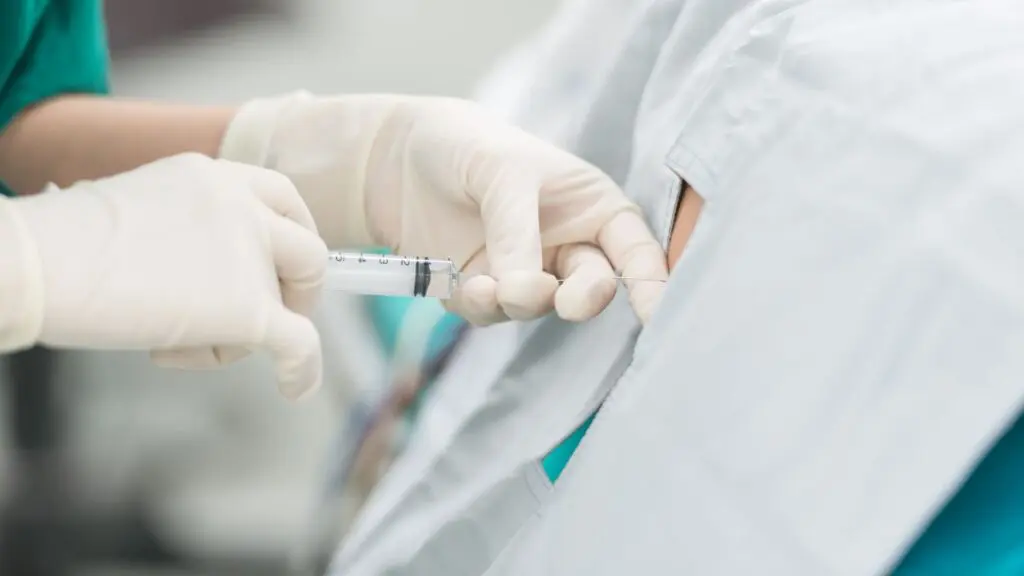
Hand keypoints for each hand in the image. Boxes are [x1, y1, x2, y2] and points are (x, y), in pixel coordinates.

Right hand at [8, 153, 327, 399]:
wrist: (38, 265)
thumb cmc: (63, 249)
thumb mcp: (142, 214)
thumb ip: (191, 233)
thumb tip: (211, 279)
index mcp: (213, 176)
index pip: (283, 197)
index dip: (295, 234)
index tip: (286, 263)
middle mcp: (242, 206)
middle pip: (306, 251)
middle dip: (296, 289)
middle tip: (271, 316)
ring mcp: (250, 255)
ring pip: (283, 308)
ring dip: (239, 335)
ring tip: (170, 339)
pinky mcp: (248, 308)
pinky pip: (298, 343)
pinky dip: (302, 370)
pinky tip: (294, 387)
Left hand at [220, 92, 666, 324]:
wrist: (396, 157)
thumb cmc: (467, 145)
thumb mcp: (502, 173)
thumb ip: (519, 234)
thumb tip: (530, 295)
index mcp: (593, 207)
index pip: (635, 251)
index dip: (651, 283)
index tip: (656, 314)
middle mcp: (567, 246)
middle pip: (592, 289)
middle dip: (582, 300)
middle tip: (567, 301)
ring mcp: (526, 272)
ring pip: (539, 308)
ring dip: (519, 302)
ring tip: (491, 286)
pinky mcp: (485, 290)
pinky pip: (493, 315)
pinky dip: (481, 306)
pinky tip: (462, 286)